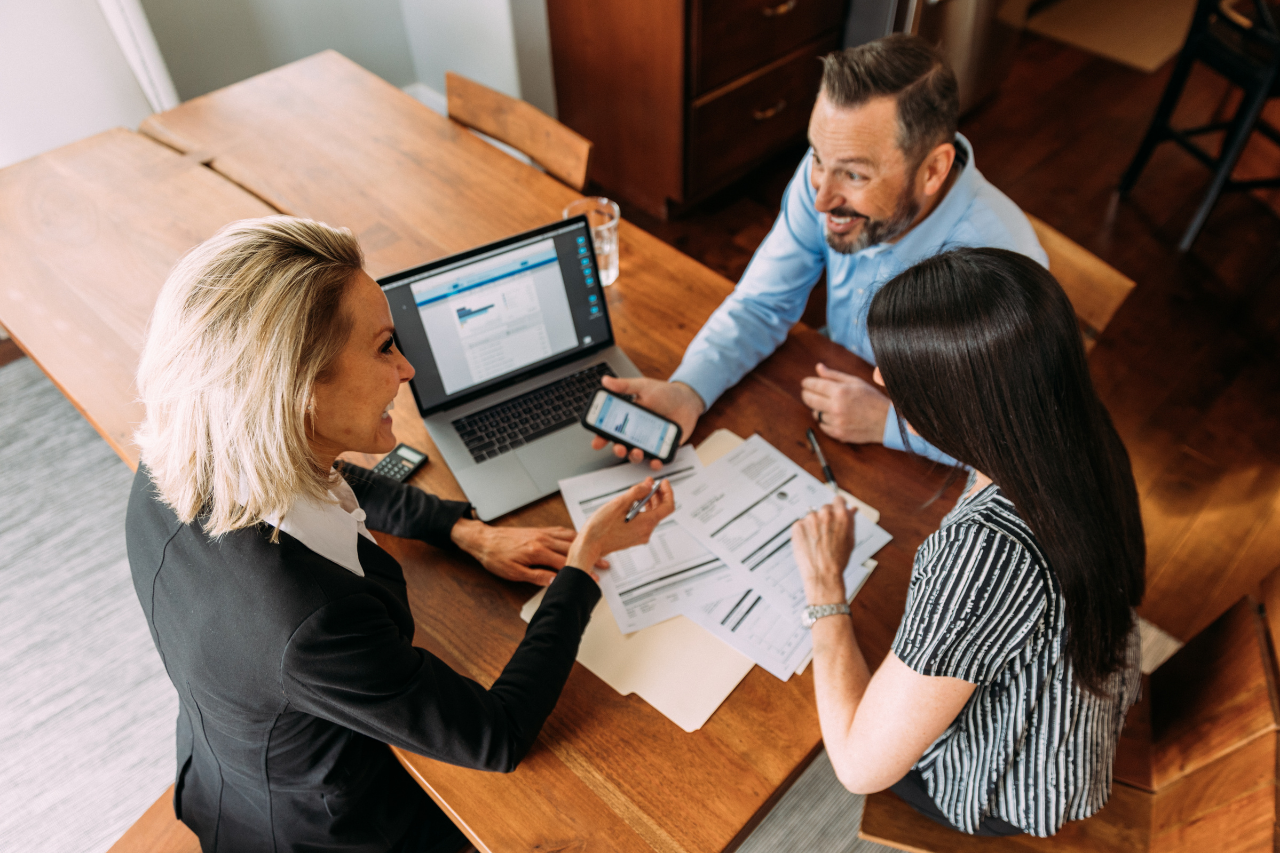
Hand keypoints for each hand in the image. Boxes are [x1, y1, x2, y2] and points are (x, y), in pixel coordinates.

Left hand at [450, 519, 606, 586]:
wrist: (483, 540)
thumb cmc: (496, 557)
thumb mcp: (514, 573)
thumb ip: (537, 576)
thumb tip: (555, 581)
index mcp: (537, 552)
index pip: (566, 564)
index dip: (581, 571)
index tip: (594, 578)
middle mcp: (543, 540)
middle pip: (572, 549)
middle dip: (590, 557)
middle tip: (605, 564)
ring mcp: (542, 533)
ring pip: (569, 538)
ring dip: (585, 545)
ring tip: (598, 551)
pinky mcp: (539, 530)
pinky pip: (561, 531)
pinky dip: (573, 535)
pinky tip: (579, 539)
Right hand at [566, 478, 674, 576]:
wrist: (589, 546)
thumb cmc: (600, 528)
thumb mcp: (619, 504)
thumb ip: (637, 492)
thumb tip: (648, 485)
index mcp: (646, 523)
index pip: (668, 506)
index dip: (668, 492)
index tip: (663, 483)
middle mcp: (646, 532)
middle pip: (660, 511)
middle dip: (658, 496)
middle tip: (651, 484)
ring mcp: (639, 537)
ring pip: (652, 517)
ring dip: (649, 503)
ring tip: (641, 492)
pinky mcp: (632, 538)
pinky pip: (643, 523)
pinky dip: (642, 511)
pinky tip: (633, 505)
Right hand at [589, 376, 704, 469]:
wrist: (687, 400)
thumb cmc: (665, 393)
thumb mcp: (644, 386)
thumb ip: (625, 386)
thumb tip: (606, 381)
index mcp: (628, 419)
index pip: (610, 431)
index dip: (601, 438)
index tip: (597, 442)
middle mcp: (636, 432)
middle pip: (621, 446)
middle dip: (617, 450)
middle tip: (619, 447)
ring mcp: (649, 441)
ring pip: (636, 455)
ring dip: (634, 456)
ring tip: (637, 451)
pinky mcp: (662, 448)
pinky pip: (657, 459)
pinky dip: (655, 463)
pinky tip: (655, 461)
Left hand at [791, 497, 855, 605]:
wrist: (822, 573)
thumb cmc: (837, 560)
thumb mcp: (850, 538)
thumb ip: (850, 521)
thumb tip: (852, 509)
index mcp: (841, 515)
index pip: (838, 500)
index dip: (837, 506)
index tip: (836, 510)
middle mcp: (825, 514)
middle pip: (825, 508)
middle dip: (826, 518)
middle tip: (826, 533)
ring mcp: (810, 519)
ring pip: (812, 517)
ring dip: (814, 525)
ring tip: (817, 541)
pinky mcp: (797, 525)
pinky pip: (801, 524)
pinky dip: (804, 531)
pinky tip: (809, 543)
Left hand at [800, 363, 890, 444]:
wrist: (886, 421)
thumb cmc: (871, 399)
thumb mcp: (855, 382)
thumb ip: (834, 375)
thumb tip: (818, 367)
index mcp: (840, 391)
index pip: (814, 385)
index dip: (807, 383)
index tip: (805, 383)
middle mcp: (836, 407)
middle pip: (809, 400)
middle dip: (806, 394)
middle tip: (808, 392)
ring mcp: (836, 422)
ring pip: (815, 413)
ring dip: (818, 408)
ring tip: (829, 405)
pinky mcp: (837, 434)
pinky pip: (822, 426)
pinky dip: (825, 420)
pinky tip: (834, 416)